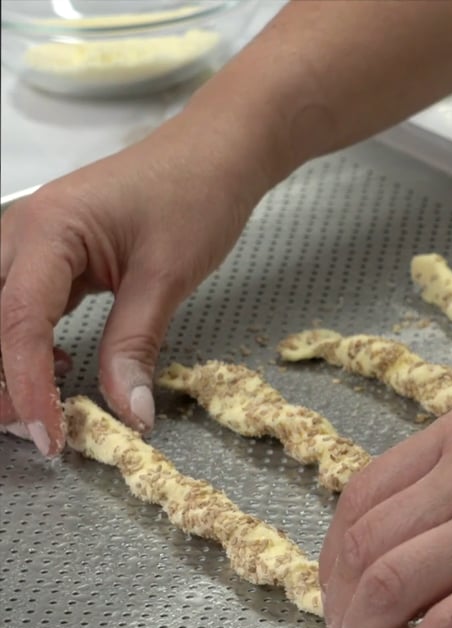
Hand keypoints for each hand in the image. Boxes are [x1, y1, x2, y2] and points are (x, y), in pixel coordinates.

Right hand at [0, 119, 269, 454]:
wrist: (215, 153)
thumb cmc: (195, 194)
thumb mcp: (169, 276)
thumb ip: (137, 345)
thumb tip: (129, 412)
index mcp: (47, 230)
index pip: (17, 321)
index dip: (27, 385)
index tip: (49, 434)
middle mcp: (20, 233)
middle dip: (1, 382)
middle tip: (38, 431)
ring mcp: (28, 243)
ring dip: (9, 366)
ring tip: (44, 409)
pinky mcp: (46, 255)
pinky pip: (16, 307)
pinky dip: (26, 345)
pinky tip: (59, 365)